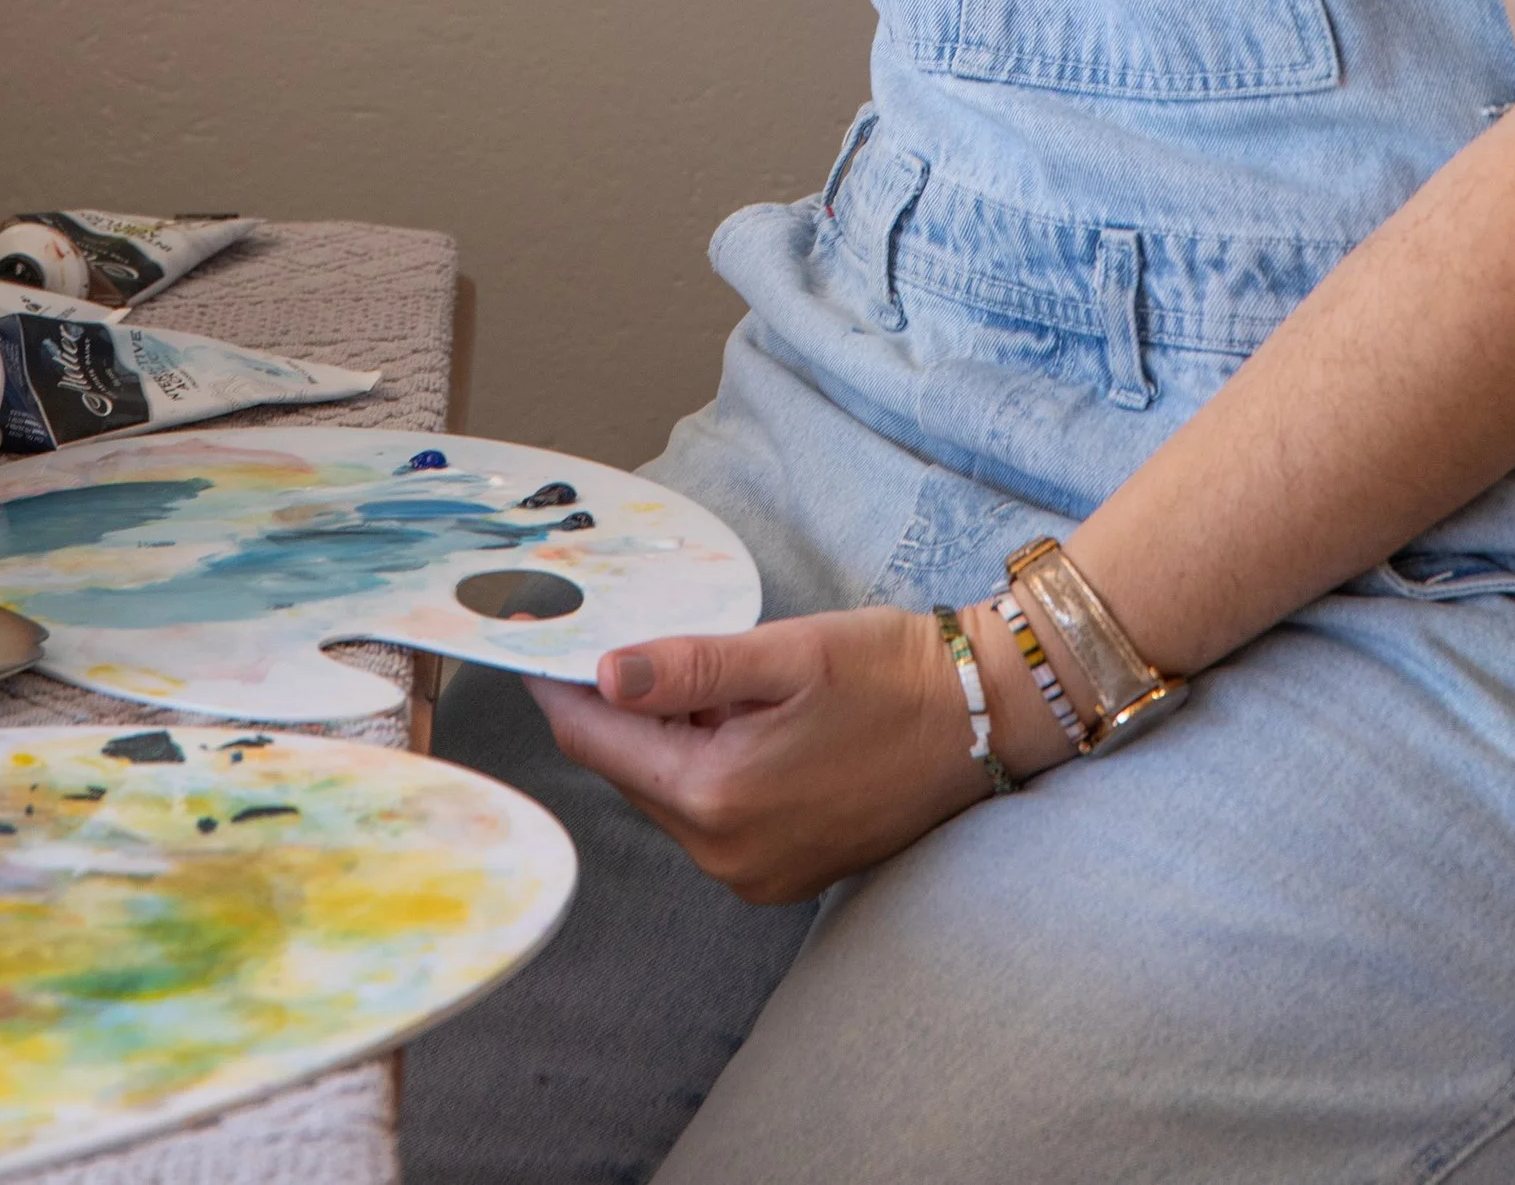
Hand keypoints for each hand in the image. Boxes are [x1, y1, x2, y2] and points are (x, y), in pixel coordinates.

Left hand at [535, 605, 1035, 903]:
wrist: (980, 720)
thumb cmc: (889, 674)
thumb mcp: (784, 653)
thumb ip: (688, 669)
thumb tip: (605, 673)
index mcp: (718, 798)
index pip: (602, 745)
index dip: (563, 693)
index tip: (534, 651)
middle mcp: (727, 855)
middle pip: (633, 774)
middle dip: (618, 711)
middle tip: (613, 640)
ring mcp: (755, 874)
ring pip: (671, 796)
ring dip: (665, 739)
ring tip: (692, 676)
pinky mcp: (783, 873)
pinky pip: (712, 817)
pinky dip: (704, 767)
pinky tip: (733, 720)